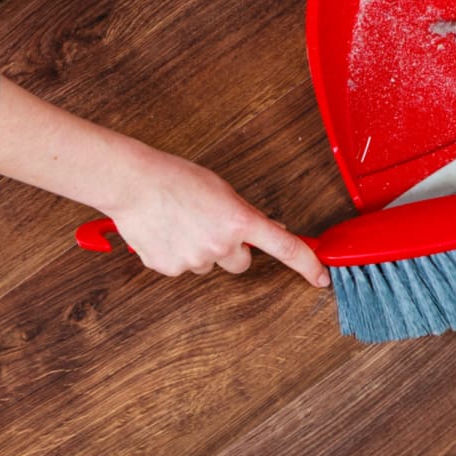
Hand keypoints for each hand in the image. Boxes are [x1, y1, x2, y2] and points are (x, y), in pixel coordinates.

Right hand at [108, 148, 329, 286]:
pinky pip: (183, 267)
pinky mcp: (169, 269)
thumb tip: (272, 228)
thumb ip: (247, 213)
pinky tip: (166, 232)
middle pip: (242, 264)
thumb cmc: (177, 179)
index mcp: (240, 221)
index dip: (307, 265)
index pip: (285, 248)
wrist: (134, 184)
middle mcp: (221, 245)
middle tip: (213, 228)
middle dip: (234, 251)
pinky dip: (177, 253)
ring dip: (202, 250)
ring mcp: (194, 260)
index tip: (321, 277)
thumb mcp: (223, 190)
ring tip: (182, 223)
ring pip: (209, 265)